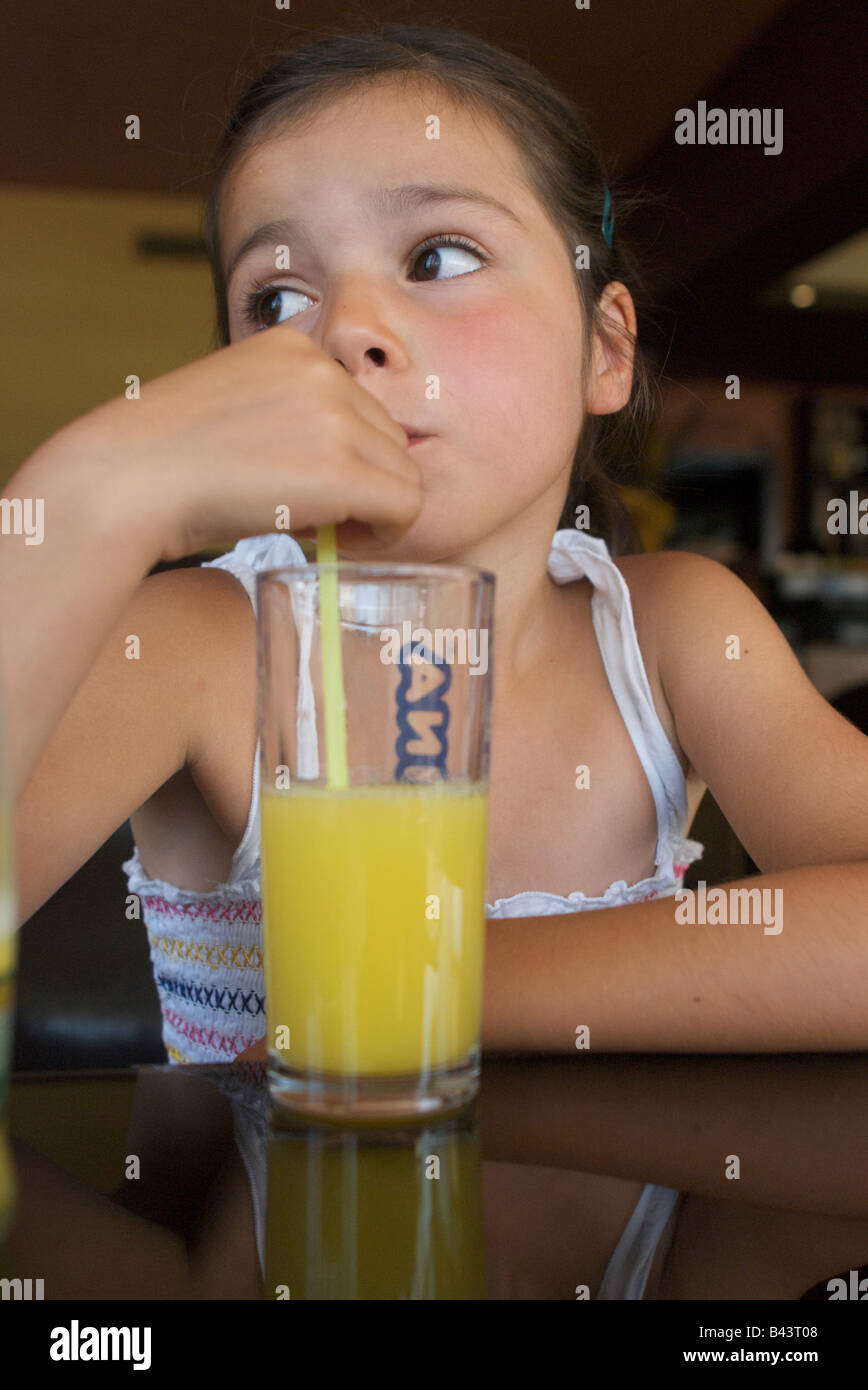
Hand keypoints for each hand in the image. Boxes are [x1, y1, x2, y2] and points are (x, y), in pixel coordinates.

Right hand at [67, 325, 422, 561]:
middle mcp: (321, 369)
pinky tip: (340, 542)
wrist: (125, 482)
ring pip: (404, 473)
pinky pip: (405, 506)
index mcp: (291, 346)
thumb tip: (340, 470)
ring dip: (373, 510)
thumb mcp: (232, 411)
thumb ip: (287, 420)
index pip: (359, 406)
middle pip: (390, 438)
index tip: (311, 489)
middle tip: (321, 519)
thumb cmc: (163, 464)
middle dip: (365, 483)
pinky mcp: (342, 469)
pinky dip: (385, 533)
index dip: (346, 456)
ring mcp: (335, 416)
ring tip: (321, 530)